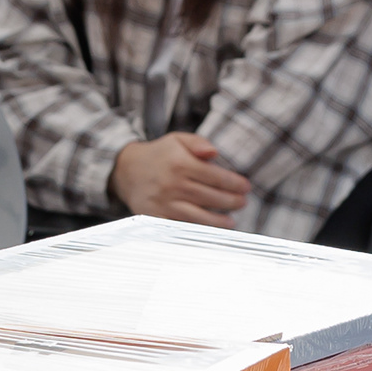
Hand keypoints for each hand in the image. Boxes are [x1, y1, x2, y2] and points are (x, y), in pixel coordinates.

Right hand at [110, 132, 248, 223]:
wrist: (126, 170)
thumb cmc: (159, 155)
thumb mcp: (177, 140)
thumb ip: (197, 143)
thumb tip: (214, 153)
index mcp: (179, 163)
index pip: (213, 175)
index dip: (233, 183)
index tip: (245, 187)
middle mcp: (171, 184)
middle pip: (208, 197)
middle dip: (230, 201)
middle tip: (242, 202)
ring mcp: (163, 202)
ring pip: (196, 215)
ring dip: (217, 221)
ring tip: (231, 222)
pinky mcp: (155, 216)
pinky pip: (179, 226)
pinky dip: (196, 230)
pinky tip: (209, 231)